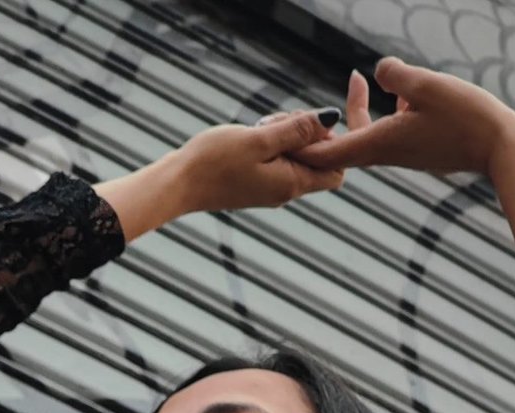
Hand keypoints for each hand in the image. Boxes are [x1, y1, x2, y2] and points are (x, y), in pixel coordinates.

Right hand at [180, 108, 347, 215]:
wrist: (178, 185)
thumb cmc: (214, 162)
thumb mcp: (259, 139)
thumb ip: (297, 129)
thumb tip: (331, 118)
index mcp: (291, 184)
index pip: (336, 170)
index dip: (333, 144)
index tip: (309, 123)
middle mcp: (285, 191)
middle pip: (318, 159)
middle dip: (307, 133)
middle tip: (279, 122)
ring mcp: (271, 188)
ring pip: (296, 155)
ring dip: (286, 133)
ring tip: (261, 126)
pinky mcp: (257, 182)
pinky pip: (278, 158)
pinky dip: (272, 141)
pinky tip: (253, 133)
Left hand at [288, 57, 514, 180]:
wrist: (499, 147)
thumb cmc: (466, 117)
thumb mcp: (428, 86)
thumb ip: (397, 75)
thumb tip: (378, 70)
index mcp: (380, 143)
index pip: (328, 152)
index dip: (302, 147)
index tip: (282, 139)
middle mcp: (386, 153)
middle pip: (343, 143)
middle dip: (325, 126)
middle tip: (303, 108)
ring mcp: (403, 153)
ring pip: (367, 135)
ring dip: (358, 112)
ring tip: (358, 79)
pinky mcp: (418, 149)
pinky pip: (390, 132)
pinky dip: (384, 114)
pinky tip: (400, 93)